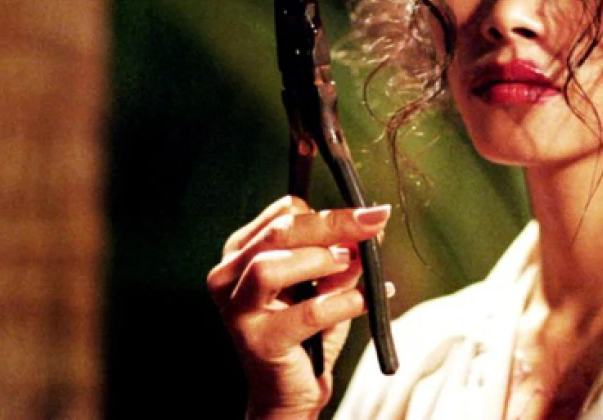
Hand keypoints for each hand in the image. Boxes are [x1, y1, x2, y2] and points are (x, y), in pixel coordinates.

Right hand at [207, 196, 391, 418]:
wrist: (291, 390)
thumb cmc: (306, 330)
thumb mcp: (328, 283)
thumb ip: (345, 255)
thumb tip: (373, 224)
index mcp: (242, 251)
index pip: (283, 213)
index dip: (327, 212)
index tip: (366, 217)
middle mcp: (229, 276)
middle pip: (279, 232)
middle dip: (332, 223)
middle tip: (373, 222)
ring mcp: (238, 311)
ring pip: (269, 268)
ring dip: (319, 260)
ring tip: (350, 263)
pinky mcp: (258, 342)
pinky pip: (305, 313)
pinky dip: (343, 302)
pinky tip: (366, 299)